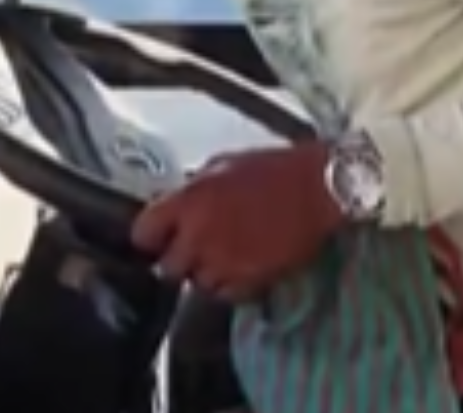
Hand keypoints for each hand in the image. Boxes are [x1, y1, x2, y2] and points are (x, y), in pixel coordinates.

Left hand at [130, 142, 345, 301]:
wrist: (319, 189)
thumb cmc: (273, 170)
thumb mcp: (221, 166)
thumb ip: (192, 191)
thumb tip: (176, 206)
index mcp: (189, 201)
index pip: (143, 233)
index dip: (151, 237)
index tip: (158, 237)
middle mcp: (199, 235)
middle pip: (168, 267)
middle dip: (178, 259)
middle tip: (193, 248)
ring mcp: (224, 261)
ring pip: (197, 284)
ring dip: (206, 273)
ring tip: (224, 255)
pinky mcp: (250, 281)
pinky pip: (226, 295)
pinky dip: (230, 285)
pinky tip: (242, 265)